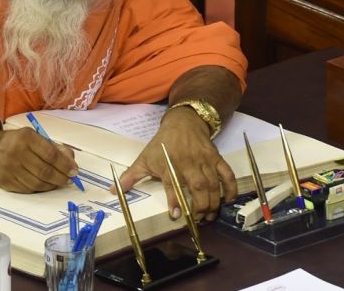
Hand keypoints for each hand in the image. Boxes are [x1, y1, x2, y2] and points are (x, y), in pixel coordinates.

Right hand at [0, 127, 79, 192]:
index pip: (50, 154)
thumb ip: (54, 148)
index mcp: (25, 137)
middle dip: (61, 178)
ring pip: (37, 183)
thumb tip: (71, 163)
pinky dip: (40, 189)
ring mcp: (9, 168)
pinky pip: (28, 189)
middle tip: (69, 180)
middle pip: (45, 171)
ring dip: (52, 185)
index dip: (65, 165)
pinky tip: (45, 185)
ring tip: (58, 183)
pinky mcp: (5, 181)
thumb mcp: (35, 137)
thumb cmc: (17, 142)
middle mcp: (15, 152)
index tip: (74, 171)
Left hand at [114, 108, 236, 220]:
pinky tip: (229, 200)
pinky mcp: (216, 158)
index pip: (172, 185)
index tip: (176, 216)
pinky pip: (227, 174)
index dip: (174, 201)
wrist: (182, 122)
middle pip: (197, 187)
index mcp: (169, 165)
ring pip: (213, 184)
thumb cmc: (162, 143)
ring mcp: (204, 161)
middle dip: (200, 206)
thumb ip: (130, 176)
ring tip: (210, 216)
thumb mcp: (144, 158)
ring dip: (213, 202)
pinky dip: (231, 187)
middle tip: (199, 220)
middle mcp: (187, 163)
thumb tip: (113, 191)